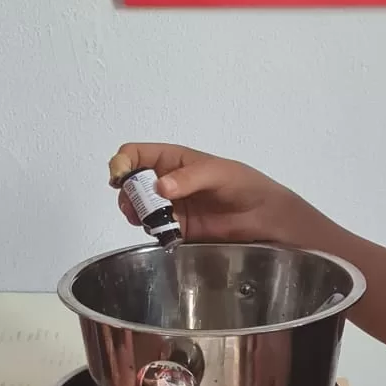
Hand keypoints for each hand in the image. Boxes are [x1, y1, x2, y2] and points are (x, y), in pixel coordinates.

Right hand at [107, 143, 308, 246]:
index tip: (120, 177)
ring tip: (142, 219)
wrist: (265, 218)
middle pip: (131, 183)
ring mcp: (171, 207)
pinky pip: (155, 230)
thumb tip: (159, 187)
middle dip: (125, 192)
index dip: (123, 162)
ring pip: (139, 208)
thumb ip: (189, 178)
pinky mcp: (178, 230)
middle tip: (130, 205)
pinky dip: (151, 231)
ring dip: (134, 212)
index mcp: (173, 160)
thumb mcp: (218, 172)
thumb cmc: (244, 185)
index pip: (136, 154)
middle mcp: (167, 182)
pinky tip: (158, 232)